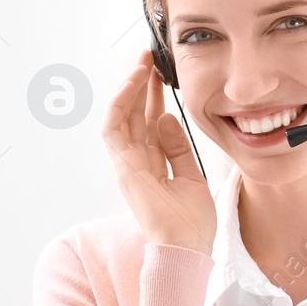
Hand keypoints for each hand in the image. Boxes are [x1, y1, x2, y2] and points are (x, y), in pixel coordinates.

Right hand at [101, 50, 215, 256]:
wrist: (186, 248)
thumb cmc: (191, 224)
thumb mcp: (192, 177)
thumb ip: (178, 149)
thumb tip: (167, 118)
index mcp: (151, 165)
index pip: (147, 122)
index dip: (152, 96)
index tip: (161, 73)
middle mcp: (135, 161)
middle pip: (133, 114)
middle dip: (139, 84)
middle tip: (149, 57)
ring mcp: (127, 164)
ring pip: (119, 116)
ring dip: (128, 88)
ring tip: (141, 63)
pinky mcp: (123, 167)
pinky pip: (114, 128)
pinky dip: (120, 103)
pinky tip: (133, 83)